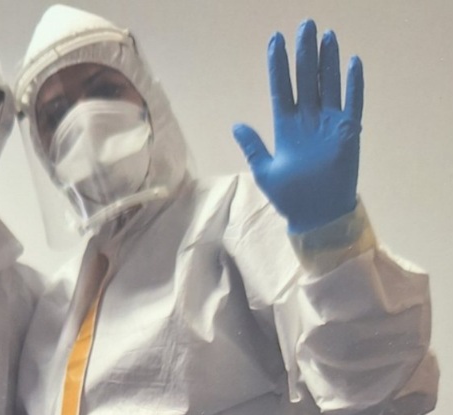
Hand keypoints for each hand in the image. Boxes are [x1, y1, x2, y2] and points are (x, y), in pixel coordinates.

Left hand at [232, 19, 361, 233]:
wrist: (316, 215)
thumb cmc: (290, 198)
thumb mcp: (265, 172)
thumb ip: (253, 147)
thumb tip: (236, 125)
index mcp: (286, 128)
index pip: (281, 89)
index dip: (278, 65)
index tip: (275, 40)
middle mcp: (307, 120)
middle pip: (305, 80)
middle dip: (304, 53)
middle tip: (304, 25)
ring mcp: (328, 124)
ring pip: (328, 84)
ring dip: (327, 61)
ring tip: (326, 35)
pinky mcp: (347, 132)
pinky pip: (352, 103)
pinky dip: (353, 84)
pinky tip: (351, 62)